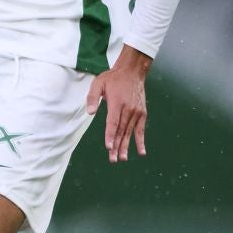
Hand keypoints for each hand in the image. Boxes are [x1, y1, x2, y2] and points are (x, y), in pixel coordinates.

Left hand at [85, 48, 150, 162]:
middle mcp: (128, 109)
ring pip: (130, 132)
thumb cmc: (112, 78)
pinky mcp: (142, 113)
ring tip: (123, 158)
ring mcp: (137, 112)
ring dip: (126, 146)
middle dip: (117, 146)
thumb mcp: (98, 83)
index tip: (109, 147)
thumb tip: (89, 112)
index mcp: (117, 103)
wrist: (132, 72)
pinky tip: (141, 152)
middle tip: (113, 159)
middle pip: (121, 131)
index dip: (110, 136)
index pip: (113, 123)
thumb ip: (92, 98)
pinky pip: (141, 129)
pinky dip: (140, 141)